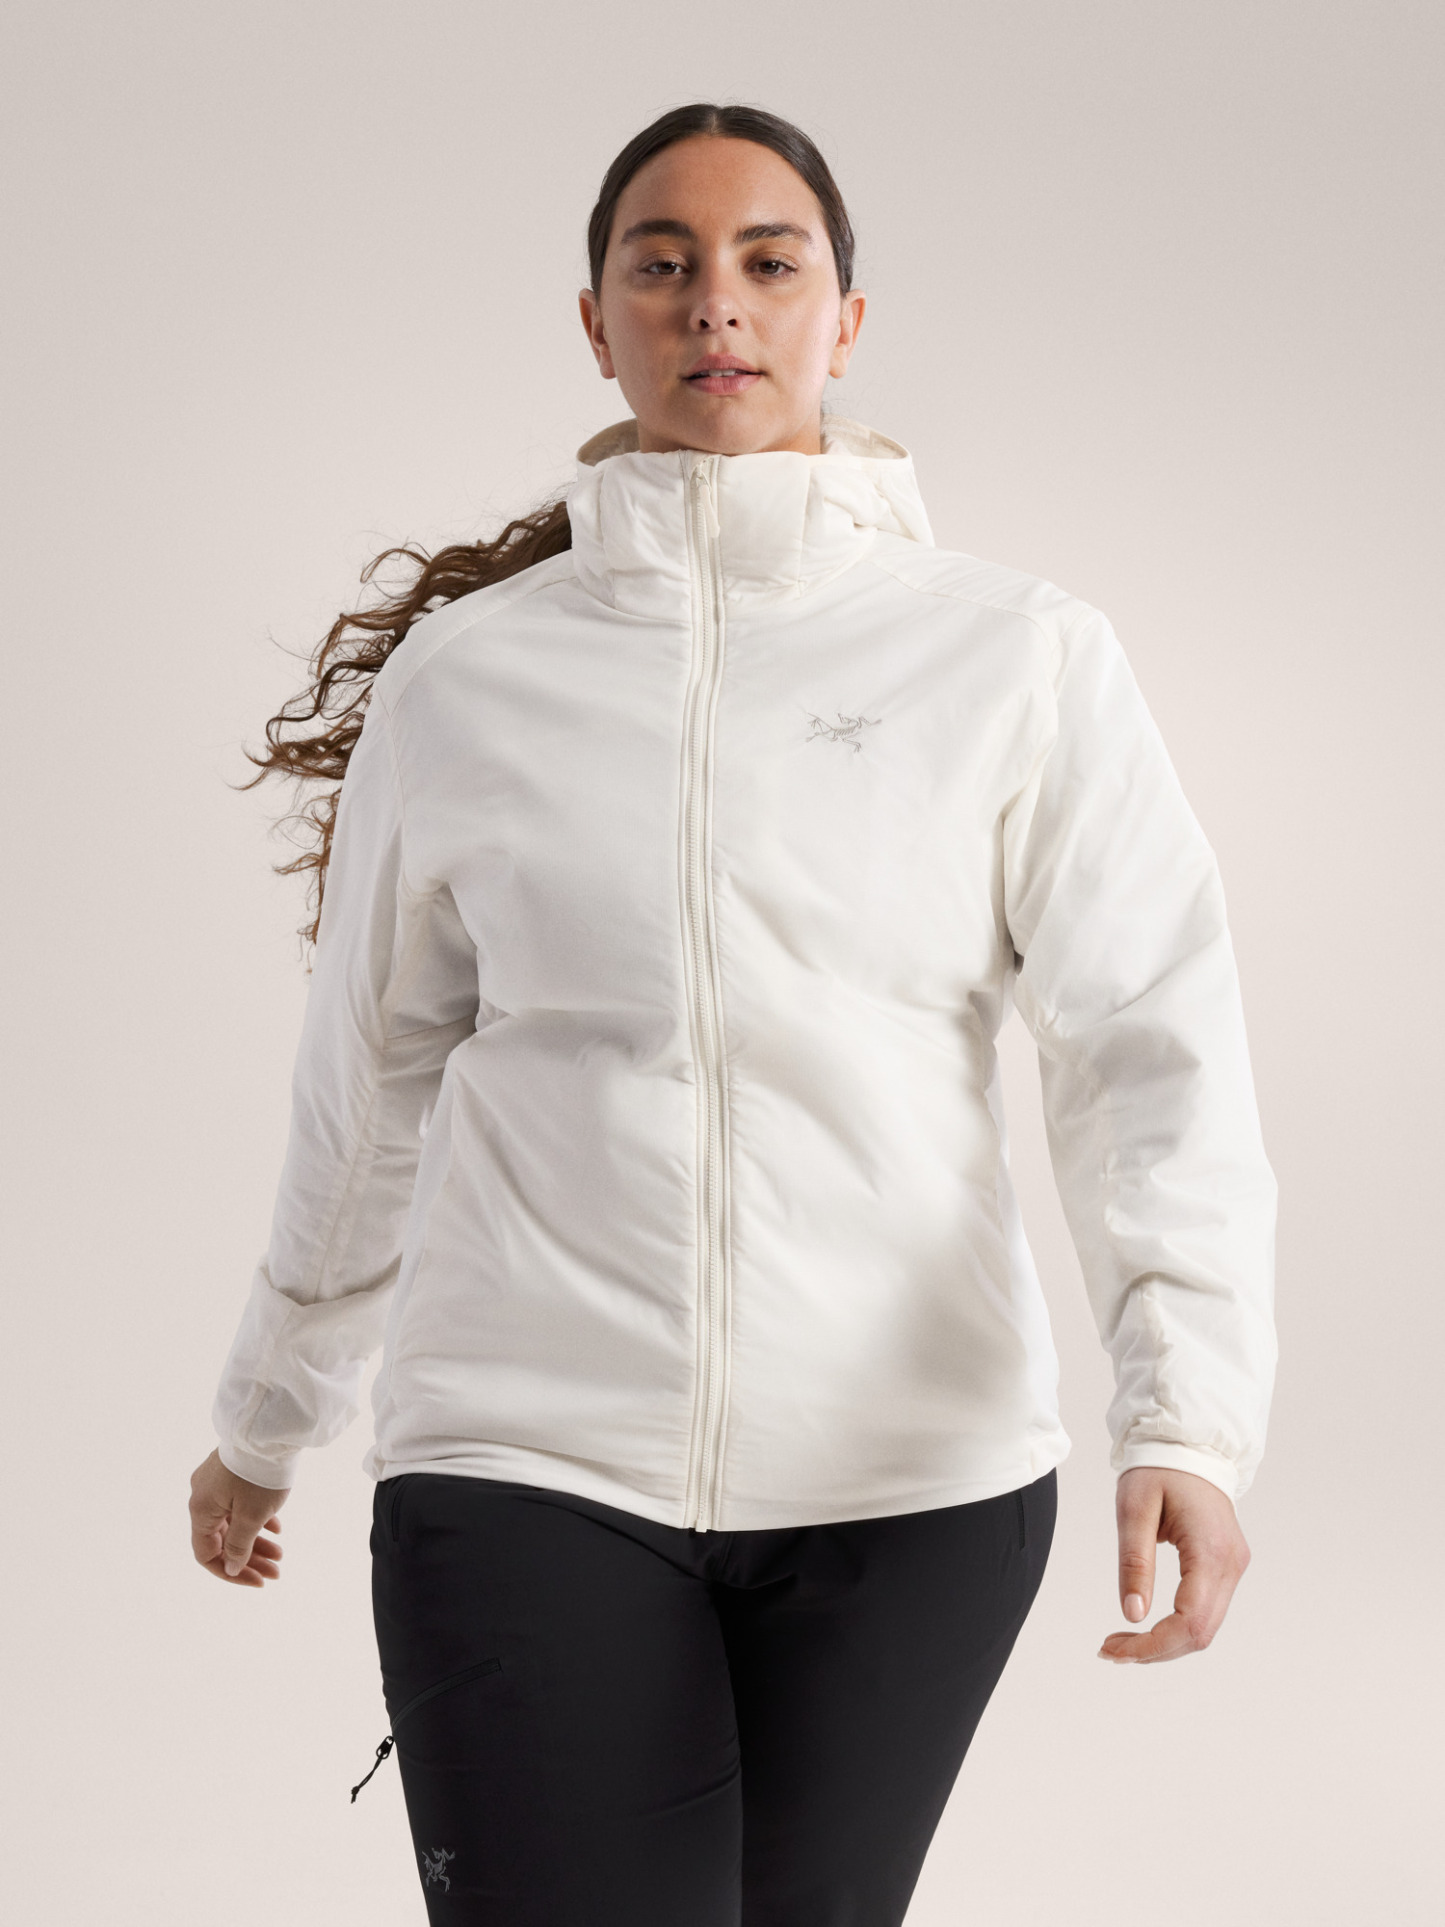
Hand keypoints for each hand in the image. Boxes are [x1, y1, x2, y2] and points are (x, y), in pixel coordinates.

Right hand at [189, 1448, 288, 1587]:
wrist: (271, 1428)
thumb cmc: (259, 1474)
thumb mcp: (251, 1517)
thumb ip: (239, 1546)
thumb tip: (229, 1568)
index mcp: (200, 1509)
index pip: (206, 1554)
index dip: (230, 1573)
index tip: (256, 1581)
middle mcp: (202, 1496)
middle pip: (222, 1539)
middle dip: (249, 1559)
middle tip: (276, 1572)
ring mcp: (216, 1482)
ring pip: (233, 1522)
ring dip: (256, 1541)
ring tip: (281, 1554)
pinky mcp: (231, 1471)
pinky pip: (239, 1504)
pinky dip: (256, 1519)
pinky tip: (277, 1527)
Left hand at [1098, 1465, 1249, 1663]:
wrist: (1188, 1445)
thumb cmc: (1158, 1470)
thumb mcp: (1134, 1510)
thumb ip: (1134, 1563)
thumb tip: (1132, 1615)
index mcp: (1211, 1551)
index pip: (1190, 1622)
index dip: (1153, 1645)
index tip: (1115, 1649)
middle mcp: (1231, 1564)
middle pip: (1201, 1633)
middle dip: (1155, 1650)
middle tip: (1110, 1649)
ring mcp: (1233, 1566)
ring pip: (1205, 1627)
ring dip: (1165, 1643)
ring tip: (1122, 1640)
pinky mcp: (1227, 1565)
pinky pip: (1206, 1610)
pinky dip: (1176, 1627)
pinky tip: (1147, 1625)